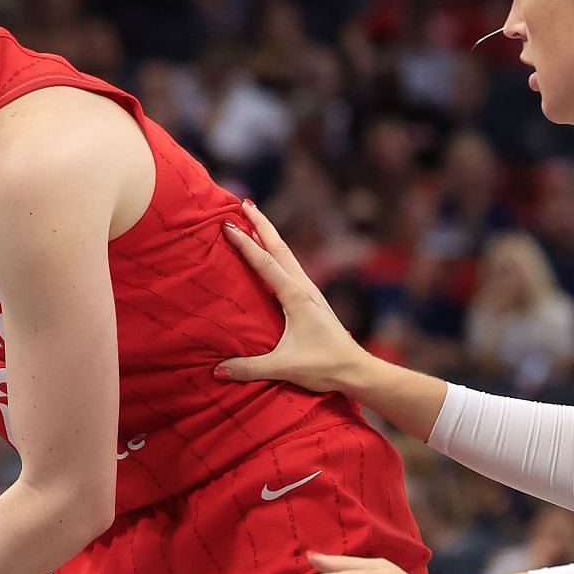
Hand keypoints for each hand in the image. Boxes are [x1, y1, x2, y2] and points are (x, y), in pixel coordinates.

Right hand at [216, 201, 366, 391]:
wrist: (357, 370)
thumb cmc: (324, 366)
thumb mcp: (284, 366)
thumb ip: (249, 368)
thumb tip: (217, 370)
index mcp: (296, 296)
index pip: (265, 262)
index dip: (245, 243)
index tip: (228, 223)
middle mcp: (304, 287)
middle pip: (279, 247)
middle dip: (261, 224)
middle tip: (244, 203)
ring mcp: (310, 292)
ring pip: (287, 255)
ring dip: (270, 236)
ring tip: (255, 220)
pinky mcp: (312, 300)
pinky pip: (291, 268)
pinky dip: (277, 254)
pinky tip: (272, 256)